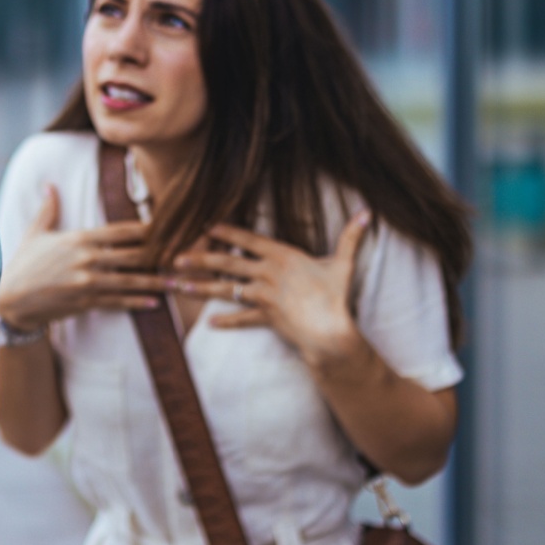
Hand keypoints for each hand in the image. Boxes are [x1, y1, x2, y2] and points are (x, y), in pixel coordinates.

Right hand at [0, 185, 168, 331]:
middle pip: (133, 255)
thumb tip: (49, 184)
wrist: (9, 299)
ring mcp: (87, 283)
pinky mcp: (85, 303)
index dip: (146, 228)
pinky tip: (155, 303)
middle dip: (160, 255)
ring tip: (178, 283)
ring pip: (130, 281)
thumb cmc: (23, 264)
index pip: (120, 231)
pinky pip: (118, 302)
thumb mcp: (35, 233)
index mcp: (78, 239)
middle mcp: (87, 259)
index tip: (167, 226)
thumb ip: (48, 209)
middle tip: (184, 255)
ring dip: (156, 282)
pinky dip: (137, 302)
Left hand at [174, 213, 373, 370]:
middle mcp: (268, 274)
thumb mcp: (343, 264)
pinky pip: (242, 319)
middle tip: (176, 257)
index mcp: (282, 256)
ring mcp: (264, 297)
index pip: (248, 239)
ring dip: (201, 287)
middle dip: (201, 259)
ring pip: (226, 290)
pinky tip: (210, 323)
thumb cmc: (337, 296)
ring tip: (179, 285)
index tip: (205, 226)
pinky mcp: (265, 318)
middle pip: (228, 263)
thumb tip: (368, 213)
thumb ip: (351, 238)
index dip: (226, 231)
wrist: (331, 331)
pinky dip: (227, 322)